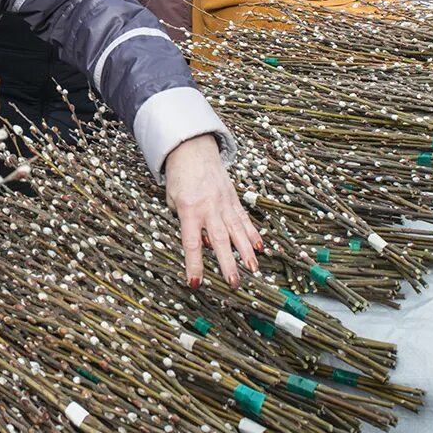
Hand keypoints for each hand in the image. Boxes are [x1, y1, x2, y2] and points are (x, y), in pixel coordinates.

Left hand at [164, 134, 261, 288]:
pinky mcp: (234, 199)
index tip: (196, 283)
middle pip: (220, 240)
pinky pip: (244, 219)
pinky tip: (260, 247)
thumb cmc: (179, 177)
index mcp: (189, 209)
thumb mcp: (172, 200)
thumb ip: (184, 221)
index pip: (191, 243)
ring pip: (237, 231)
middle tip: (234, 283)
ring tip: (254, 270)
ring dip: (246, 252)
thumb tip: (201, 243)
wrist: (192, 149)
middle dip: (227, 263)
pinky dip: (252, 234)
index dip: (194, 264)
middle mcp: (209, 208)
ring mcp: (224, 203)